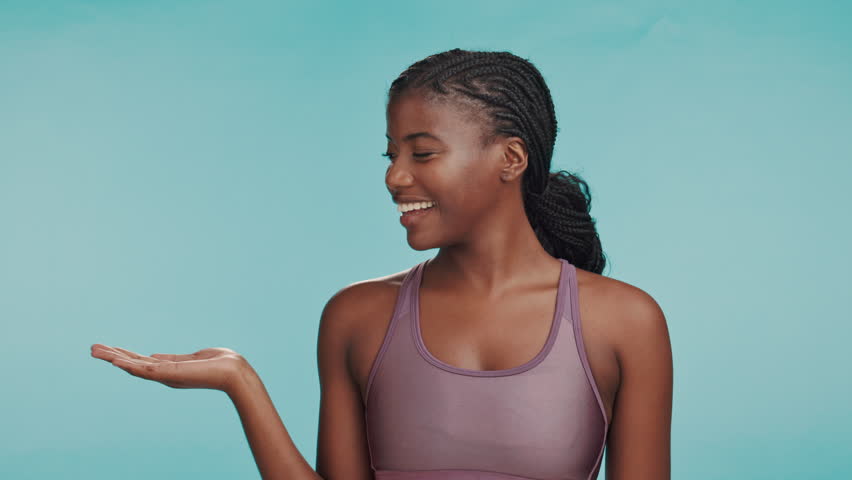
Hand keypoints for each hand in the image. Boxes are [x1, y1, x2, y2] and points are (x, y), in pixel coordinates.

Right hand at [91, 343, 246, 392]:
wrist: (234, 373)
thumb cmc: (219, 365)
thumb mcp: (191, 359)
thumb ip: (171, 359)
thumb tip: (155, 356)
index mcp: (168, 369)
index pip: (140, 362)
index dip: (123, 356)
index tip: (107, 350)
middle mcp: (164, 374)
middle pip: (132, 364)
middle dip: (112, 356)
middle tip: (91, 349)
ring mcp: (166, 375)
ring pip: (134, 367)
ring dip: (114, 358)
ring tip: (95, 351)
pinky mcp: (171, 374)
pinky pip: (145, 370)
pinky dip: (129, 365)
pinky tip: (115, 360)